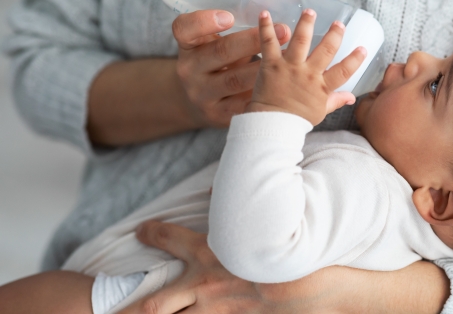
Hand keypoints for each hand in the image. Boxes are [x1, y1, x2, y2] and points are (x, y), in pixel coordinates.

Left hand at [120, 221, 347, 313]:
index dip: (152, 233)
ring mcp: (214, 311)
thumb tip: (219, 187)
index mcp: (208, 254)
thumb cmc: (282, 249)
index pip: (169, 238)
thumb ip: (234, 204)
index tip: (142, 230)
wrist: (304, 287)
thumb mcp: (258, 220)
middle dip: (128, 310)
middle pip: (153, 305)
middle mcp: (203, 286)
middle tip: (111, 310)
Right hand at [172, 10, 290, 126]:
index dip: (205, 22)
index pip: (184, 29)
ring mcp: (202, 95)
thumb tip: (278, 26)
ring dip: (265, 68)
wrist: (198, 103)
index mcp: (188, 46)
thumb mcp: (212, 45)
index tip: (229, 17)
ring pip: (235, 80)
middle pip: (220, 52)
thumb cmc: (214, 64)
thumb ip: (235, 34)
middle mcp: (189, 70)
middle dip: (253, 41)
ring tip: (290, 57)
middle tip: (283, 31)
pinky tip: (284, 85)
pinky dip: (265, 93)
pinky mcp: (219, 114)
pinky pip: (245, 103)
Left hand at [247, 9, 366, 125]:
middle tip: (339, 23)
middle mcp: (308, 74)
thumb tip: (352, 97)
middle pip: (325, 51)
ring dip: (306, 24)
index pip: (343, 72)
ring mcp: (290, 68)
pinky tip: (265, 13)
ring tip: (310, 11)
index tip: (363, 49)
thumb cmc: (296, 120)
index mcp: (322, 87)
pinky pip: (269, 43)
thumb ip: (336, 101)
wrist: (272, 125)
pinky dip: (266, 27)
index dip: (354, 60)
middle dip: (334, 35)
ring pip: (301, 41)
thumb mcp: (320, 111)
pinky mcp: (271, 64)